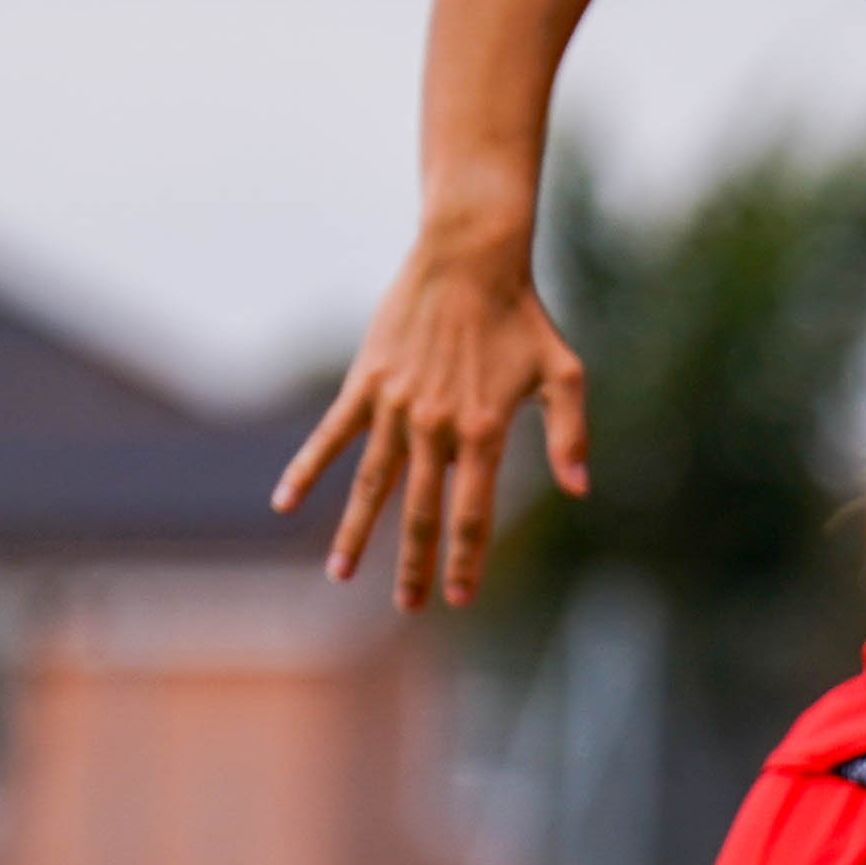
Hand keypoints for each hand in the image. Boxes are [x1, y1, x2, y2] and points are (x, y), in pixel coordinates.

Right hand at [279, 235, 587, 609]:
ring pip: (371, 485)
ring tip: (340, 575)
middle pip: (420, 513)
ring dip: (354, 533)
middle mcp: (436, 427)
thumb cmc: (524, 318)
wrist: (470, 258)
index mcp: (485, 431)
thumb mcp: (565, 375)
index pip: (472, 514)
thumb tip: (580, 490)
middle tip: (408, 606)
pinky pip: (331, 436)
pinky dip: (306, 468)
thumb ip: (570, 435)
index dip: (466, 559)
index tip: (459, 597)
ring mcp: (396, 406)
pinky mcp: (366, 383)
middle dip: (413, 564)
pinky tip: (285, 501)